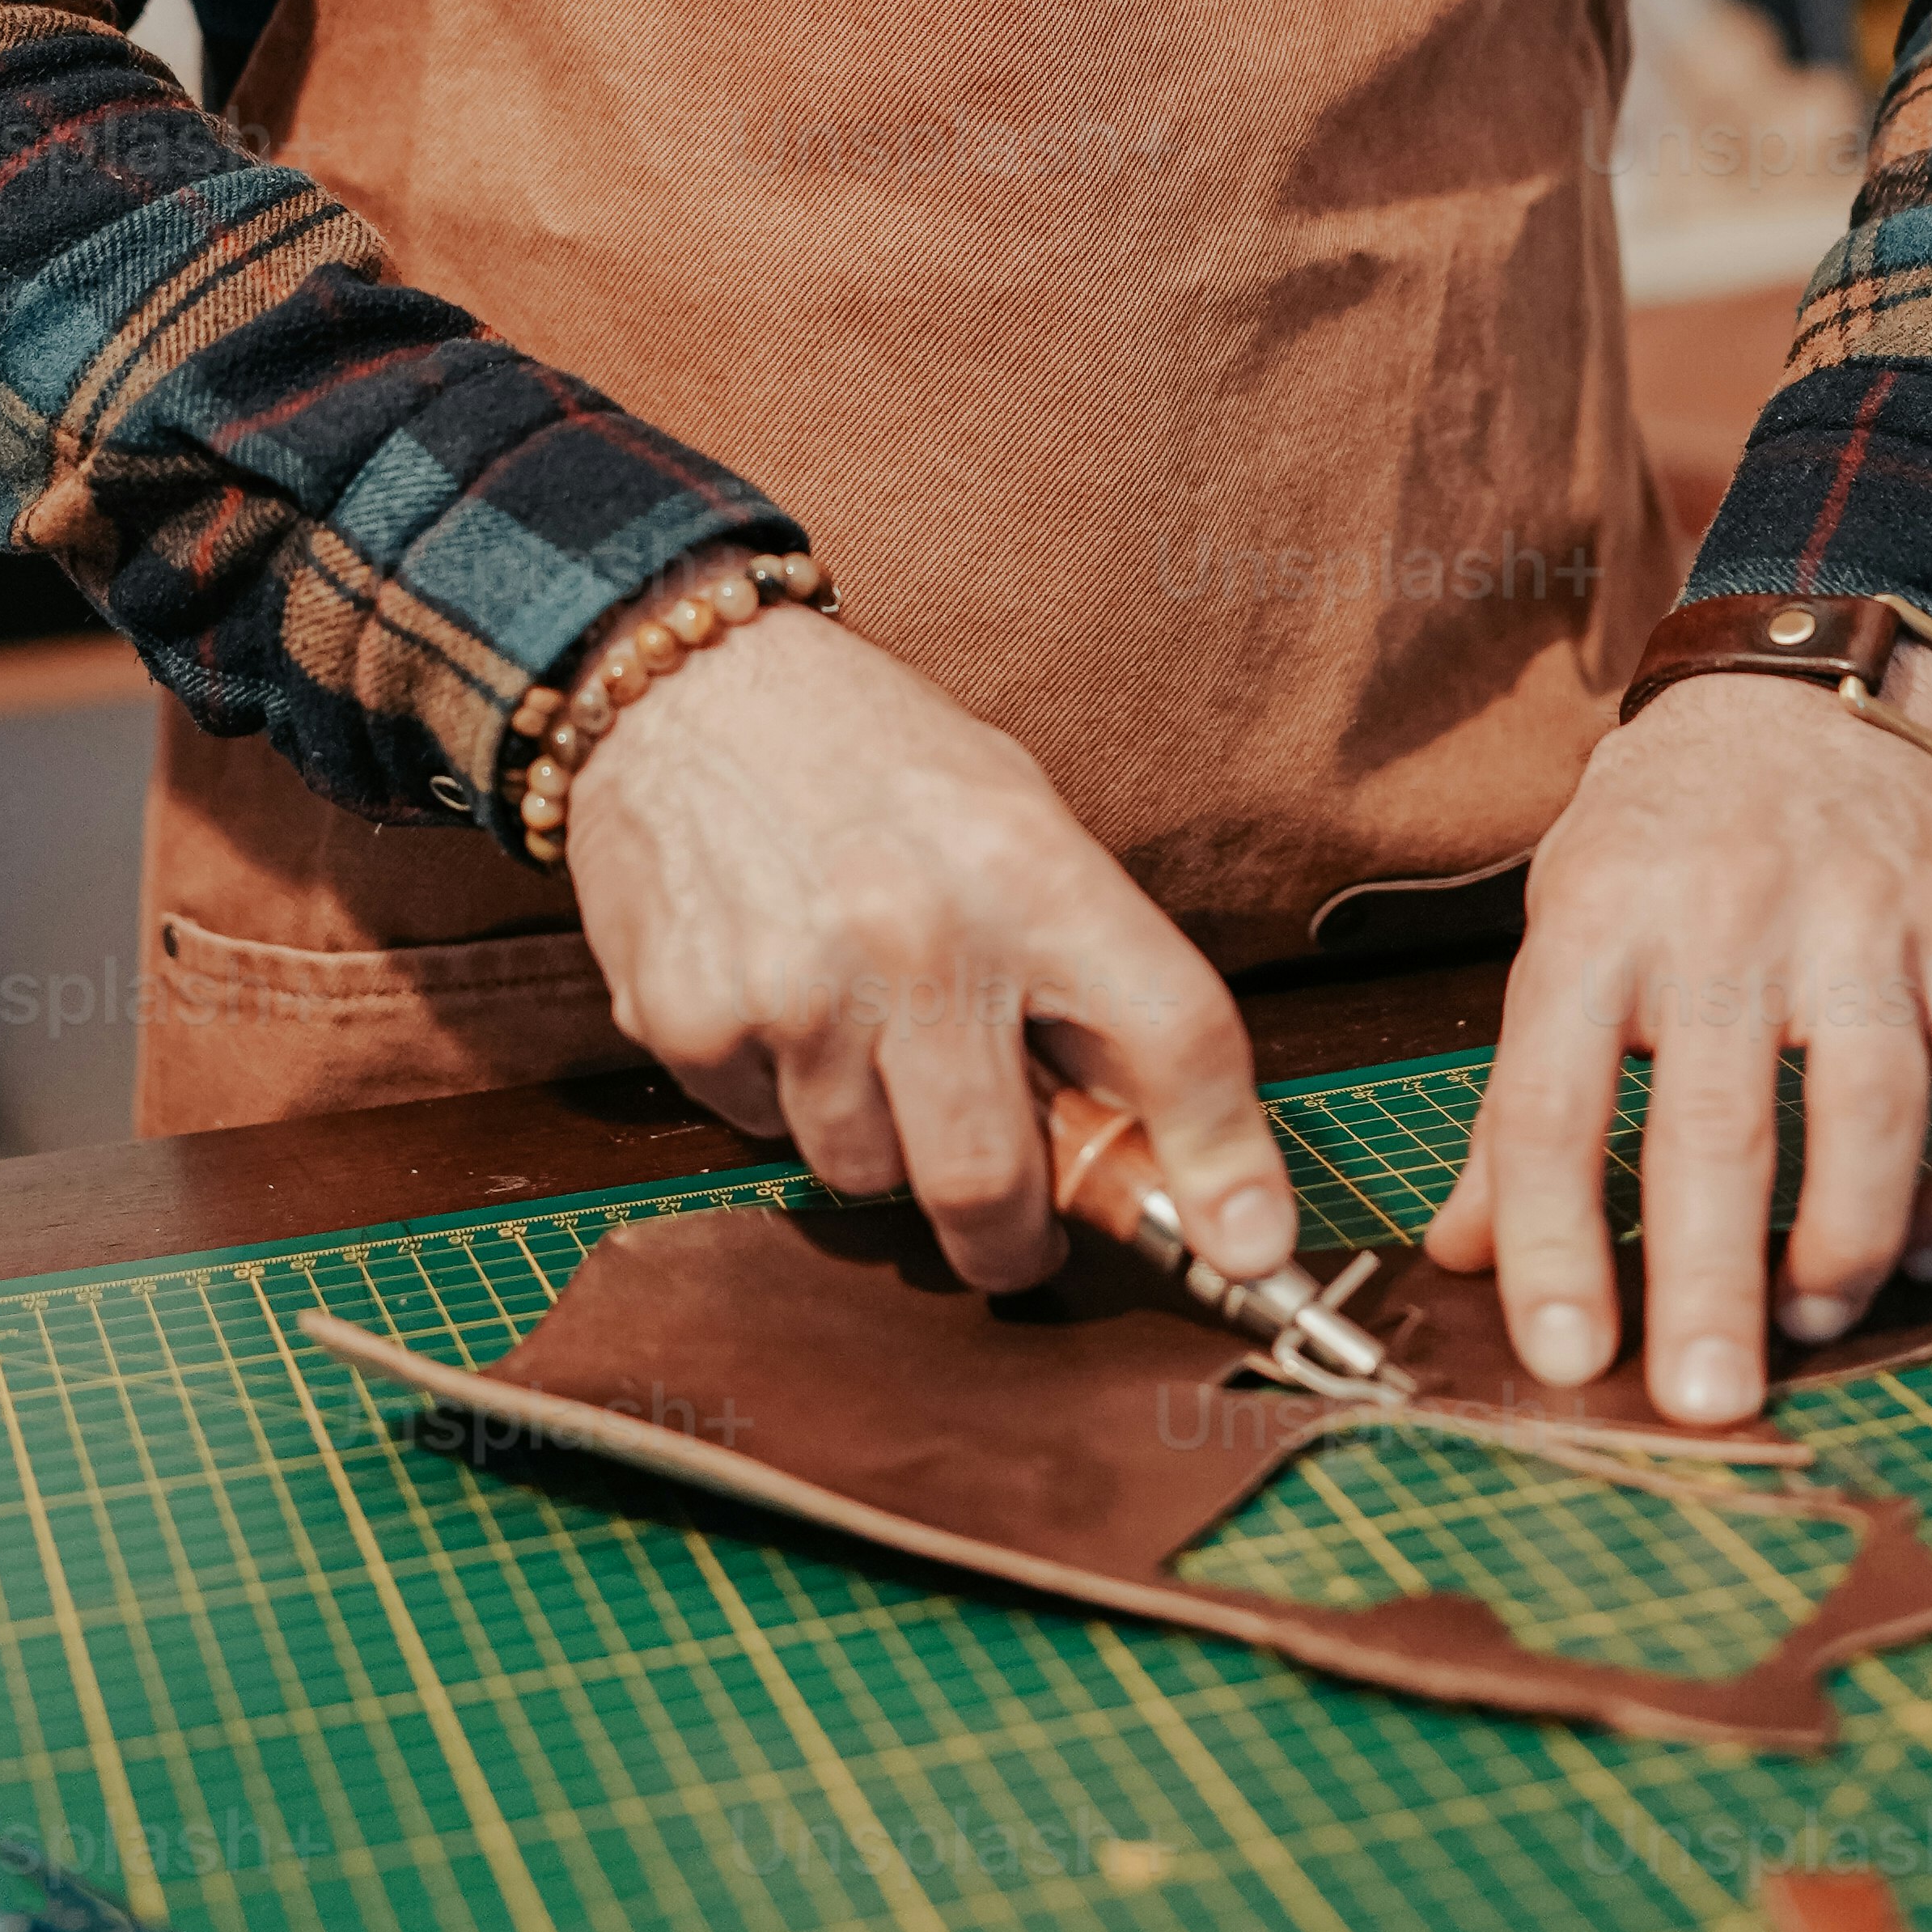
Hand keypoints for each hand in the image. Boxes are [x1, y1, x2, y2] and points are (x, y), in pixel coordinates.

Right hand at [564, 589, 1296, 1300]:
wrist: (684, 684)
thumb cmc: (872, 760)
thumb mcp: (1013, 816)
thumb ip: (1082, 969)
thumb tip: (1154, 1146)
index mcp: (1031, 870)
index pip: (1171, 1035)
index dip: (1223, 1160)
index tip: (1247, 1247)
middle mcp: (919, 934)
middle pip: (994, 1182)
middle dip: (1010, 1241)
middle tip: (1014, 1232)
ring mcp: (797, 985)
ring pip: (868, 1177)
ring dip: (879, 1144)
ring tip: (863, 1035)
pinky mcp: (692, 1019)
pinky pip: (762, 1132)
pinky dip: (779, 1095)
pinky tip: (776, 999)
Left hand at [1425, 648, 1931, 1430]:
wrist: (1799, 687)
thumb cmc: (1659, 835)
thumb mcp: (1559, 927)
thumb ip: (1519, 1098)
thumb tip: (1465, 1255)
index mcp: (1598, 921)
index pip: (1554, 1101)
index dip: (1553, 1240)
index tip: (1564, 1357)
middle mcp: (1726, 914)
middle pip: (1720, 1126)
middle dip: (1712, 1285)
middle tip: (1708, 1404)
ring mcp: (1860, 915)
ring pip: (1875, 1108)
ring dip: (1851, 1241)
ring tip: (1820, 1320)